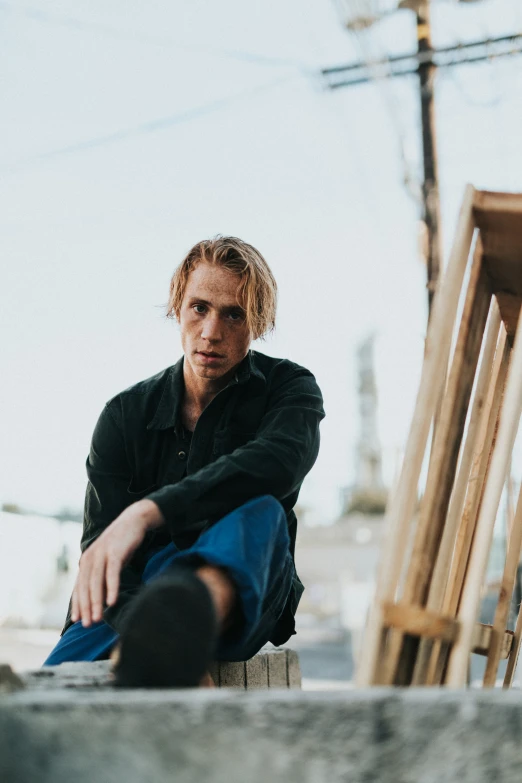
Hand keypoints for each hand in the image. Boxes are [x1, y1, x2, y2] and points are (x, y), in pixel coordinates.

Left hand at [71, 499, 163, 626]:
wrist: (134, 520)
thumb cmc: (121, 545)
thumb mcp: (108, 561)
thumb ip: (101, 577)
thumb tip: (98, 599)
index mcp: (86, 561)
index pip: (79, 587)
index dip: (78, 604)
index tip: (78, 621)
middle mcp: (90, 558)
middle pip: (85, 587)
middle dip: (86, 607)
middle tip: (88, 625)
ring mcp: (101, 554)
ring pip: (96, 583)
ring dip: (96, 602)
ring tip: (98, 618)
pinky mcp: (115, 552)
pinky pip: (112, 574)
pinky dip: (111, 588)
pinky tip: (112, 602)